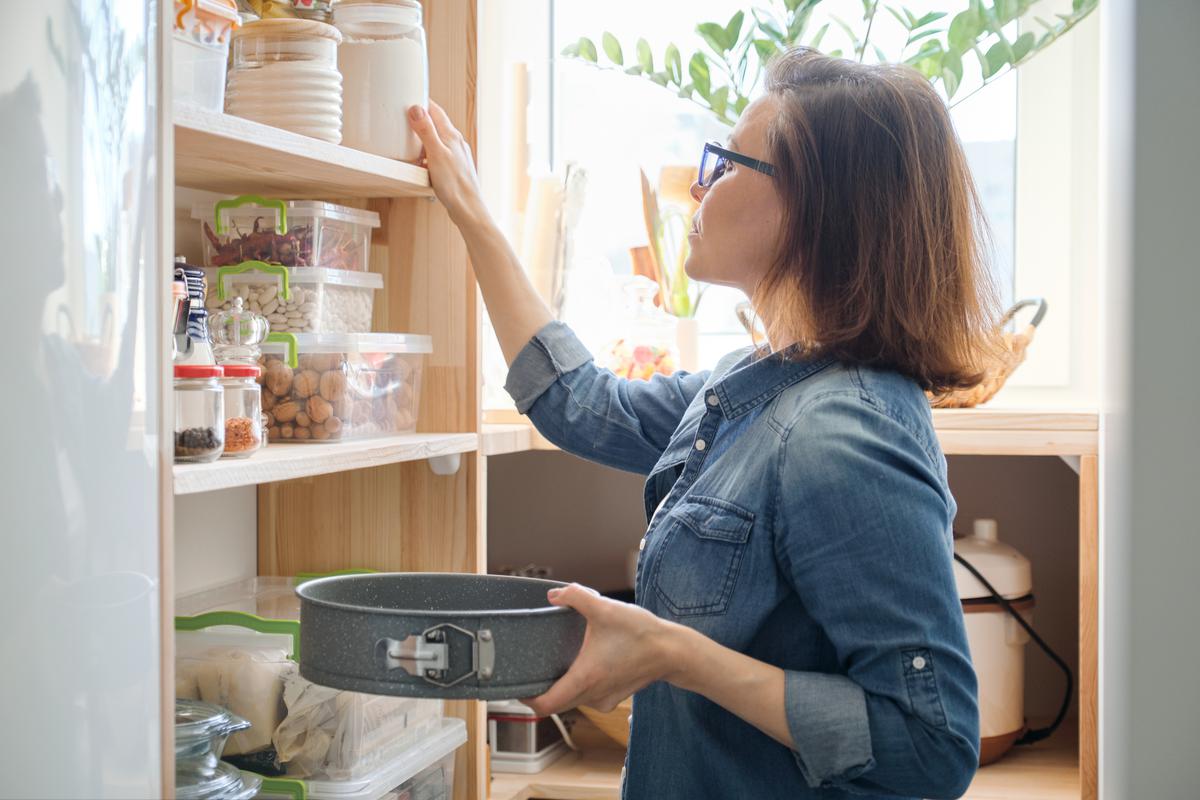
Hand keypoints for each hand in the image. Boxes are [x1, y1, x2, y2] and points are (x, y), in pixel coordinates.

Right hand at [407, 102, 488, 226]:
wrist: (467, 209)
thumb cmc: (455, 184)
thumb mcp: (436, 153)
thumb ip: (426, 130)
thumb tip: (416, 108)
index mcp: (451, 136)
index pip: (435, 110)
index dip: (422, 102)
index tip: (409, 97)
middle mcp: (456, 143)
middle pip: (436, 124)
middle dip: (420, 120)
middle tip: (404, 119)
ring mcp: (456, 156)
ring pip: (436, 141)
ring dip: (422, 140)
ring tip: (409, 144)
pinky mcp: (453, 169)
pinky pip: (437, 156)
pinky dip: (426, 156)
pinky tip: (420, 165)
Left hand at [521, 583, 683, 715]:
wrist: (672, 651)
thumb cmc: (641, 633)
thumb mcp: (605, 608)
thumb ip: (575, 596)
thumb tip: (554, 595)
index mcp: (585, 678)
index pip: (545, 705)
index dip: (526, 698)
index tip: (518, 684)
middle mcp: (592, 696)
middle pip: (555, 704)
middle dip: (540, 690)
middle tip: (530, 668)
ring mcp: (603, 700)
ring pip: (571, 701)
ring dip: (560, 686)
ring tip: (555, 662)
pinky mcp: (613, 698)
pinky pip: (586, 697)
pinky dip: (578, 686)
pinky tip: (581, 664)